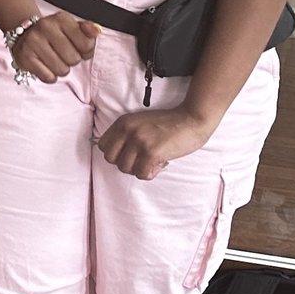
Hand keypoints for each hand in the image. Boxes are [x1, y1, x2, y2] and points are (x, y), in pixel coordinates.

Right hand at [9, 10, 98, 81]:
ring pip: (61, 70)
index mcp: (61, 18)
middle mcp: (46, 26)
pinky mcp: (24, 57)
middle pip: (74, 59)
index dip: (85, 51)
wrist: (24, 34)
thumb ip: (87, 30)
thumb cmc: (54, 34)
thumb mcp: (72, 28)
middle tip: (62, 54)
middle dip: (71, 60)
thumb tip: (97, 30)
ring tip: (53, 59)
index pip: (86, 45)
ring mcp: (33, 41)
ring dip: (60, 69)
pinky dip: (49, 75)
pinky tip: (44, 65)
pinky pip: (48, 77)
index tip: (77, 47)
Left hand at [96, 106, 216, 179]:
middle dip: (125, 163)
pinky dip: (150, 174)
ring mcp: (139, 141)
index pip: (103, 146)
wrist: (192, 119)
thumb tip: (116, 156)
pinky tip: (159, 165)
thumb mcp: (141, 122)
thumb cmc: (169, 124)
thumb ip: (127, 134)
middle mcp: (128, 130)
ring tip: (152, 162)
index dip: (116, 154)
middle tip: (141, 161)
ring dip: (139, 169)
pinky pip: (141, 174)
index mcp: (123, 122)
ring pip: (125, 168)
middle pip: (111, 159)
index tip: (129, 154)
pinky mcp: (152, 152)